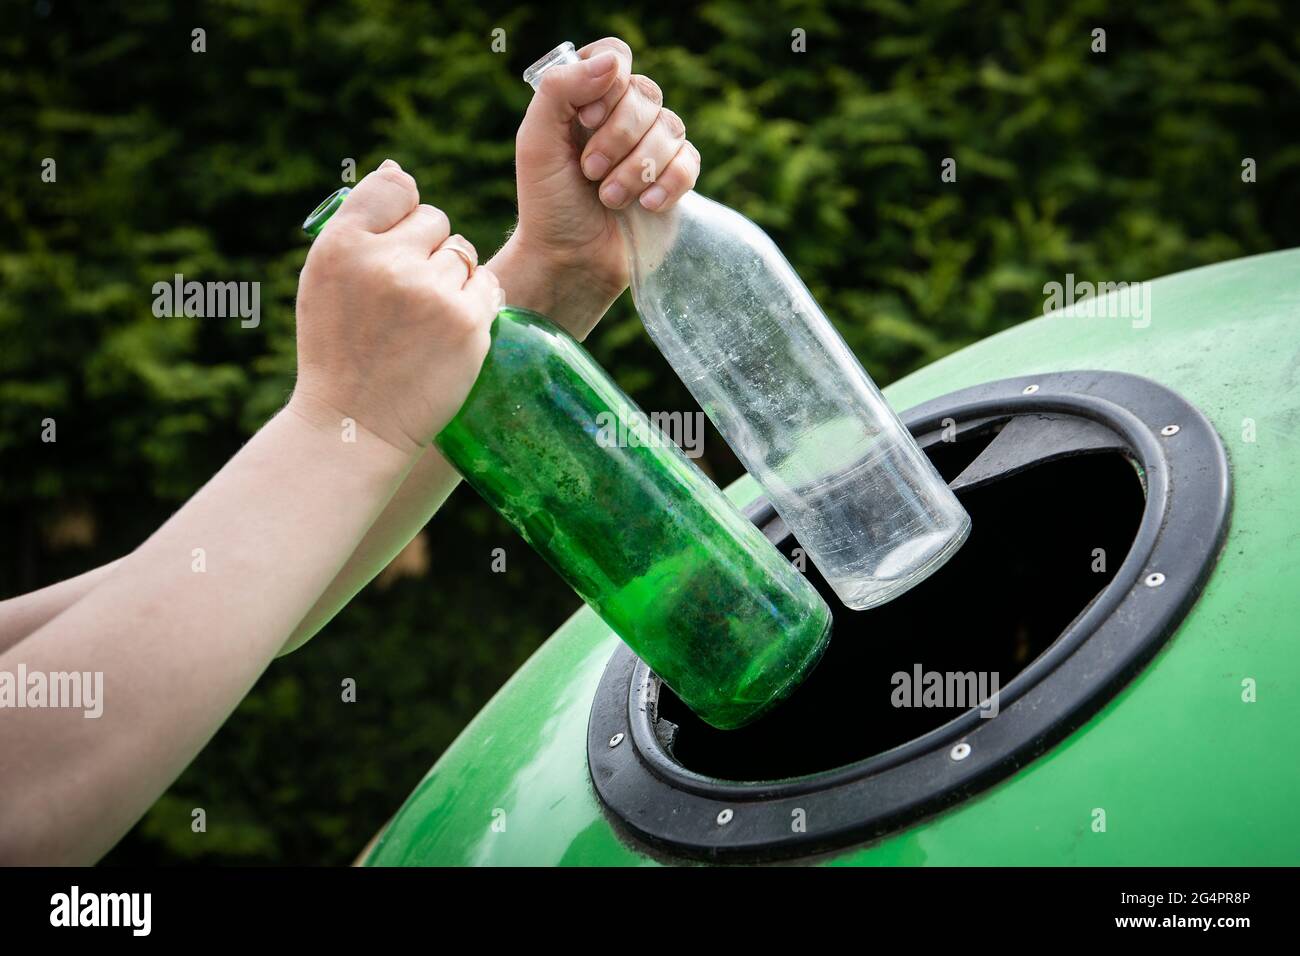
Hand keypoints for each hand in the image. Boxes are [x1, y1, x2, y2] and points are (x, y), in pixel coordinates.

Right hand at [291, 161, 500, 454]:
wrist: (355, 424)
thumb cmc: (340, 350)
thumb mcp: (326, 279)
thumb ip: (360, 223)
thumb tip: (398, 169)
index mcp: (341, 244)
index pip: (393, 187)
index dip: (403, 213)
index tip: (397, 246)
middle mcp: (384, 261)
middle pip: (435, 221)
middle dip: (429, 250)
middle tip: (407, 298)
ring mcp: (429, 291)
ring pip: (463, 254)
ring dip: (454, 279)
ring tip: (424, 321)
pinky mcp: (466, 321)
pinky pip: (487, 285)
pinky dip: (475, 304)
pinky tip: (450, 331)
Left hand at [500, 37, 699, 338]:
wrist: (570, 261)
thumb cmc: (547, 203)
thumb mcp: (536, 141)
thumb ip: (560, 90)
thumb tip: (613, 62)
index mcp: (587, 100)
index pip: (615, 57)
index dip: (608, 85)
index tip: (585, 120)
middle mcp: (622, 118)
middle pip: (646, 93)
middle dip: (617, 137)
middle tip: (589, 171)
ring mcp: (651, 148)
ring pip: (670, 128)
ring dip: (637, 167)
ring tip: (610, 198)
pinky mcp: (674, 179)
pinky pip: (690, 161)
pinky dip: (669, 182)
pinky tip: (647, 205)